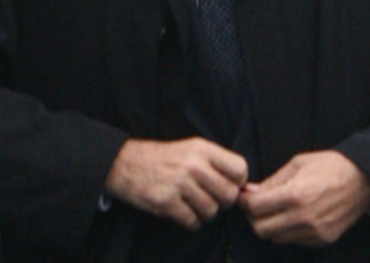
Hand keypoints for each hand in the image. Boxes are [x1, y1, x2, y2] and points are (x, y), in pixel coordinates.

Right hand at [105, 138, 247, 230]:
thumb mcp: (191, 148)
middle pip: (229, 194)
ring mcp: (179, 184)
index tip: (229, 185)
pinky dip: (192, 222)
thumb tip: (244, 186)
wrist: (125, 163)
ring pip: (212, 210)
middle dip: (223, 202)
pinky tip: (185, 213)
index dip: (238, 182)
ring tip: (195, 205)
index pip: (240, 168)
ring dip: (206, 213)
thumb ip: (216, 162)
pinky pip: (193, 222)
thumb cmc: (163, 158)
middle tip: (213, 199)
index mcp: (202, 149)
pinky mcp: (166, 202)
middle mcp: (193, 165)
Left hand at [238, 150, 369, 245]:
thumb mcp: (298, 164)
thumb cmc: (331, 166)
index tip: (242, 196)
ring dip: (270, 225)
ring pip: (275, 238)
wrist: (364, 180)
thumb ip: (272, 181)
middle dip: (253, 217)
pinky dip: (286, 231)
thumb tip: (250, 192)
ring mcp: (313, 232)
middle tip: (256, 205)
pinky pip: (293, 241)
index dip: (243, 202)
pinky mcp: (322, 240)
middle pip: (261, 229)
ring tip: (275, 210)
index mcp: (295, 194)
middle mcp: (303, 217)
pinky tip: (292, 217)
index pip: (255, 208)